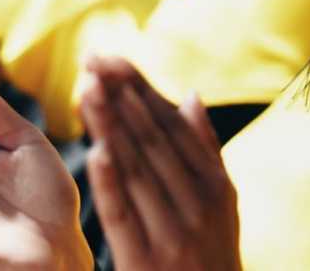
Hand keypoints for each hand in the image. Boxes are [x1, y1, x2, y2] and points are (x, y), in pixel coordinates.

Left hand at [80, 56, 240, 270]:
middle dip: (121, 97)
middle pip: (152, 140)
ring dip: (111, 125)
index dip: (141, 90)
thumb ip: (206, 150)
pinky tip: (95, 152)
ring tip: (87, 88)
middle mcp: (197, 204)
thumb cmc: (213, 256)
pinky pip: (125, 216)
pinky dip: (111, 183)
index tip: (113, 59)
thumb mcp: (223, 205)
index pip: (172, 127)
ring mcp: (173, 232)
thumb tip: (191, 95)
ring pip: (137, 169)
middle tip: (93, 59)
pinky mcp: (146, 261)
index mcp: (215, 185)